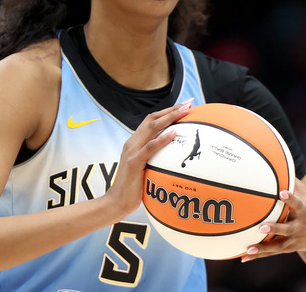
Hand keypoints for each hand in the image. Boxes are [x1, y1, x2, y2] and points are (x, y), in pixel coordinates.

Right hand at [103, 98, 193, 219]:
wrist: (117, 201)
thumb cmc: (133, 188)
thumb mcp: (145, 169)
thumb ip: (154, 159)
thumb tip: (173, 158)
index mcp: (135, 143)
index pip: (151, 121)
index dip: (167, 111)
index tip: (184, 106)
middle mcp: (132, 143)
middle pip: (153, 119)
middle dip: (172, 109)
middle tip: (189, 103)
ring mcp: (132, 151)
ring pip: (151, 127)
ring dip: (170, 117)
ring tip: (185, 111)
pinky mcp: (134, 162)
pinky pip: (150, 147)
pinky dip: (163, 138)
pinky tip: (174, 133)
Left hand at [241, 178, 305, 262]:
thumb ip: (293, 182)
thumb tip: (277, 161)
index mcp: (305, 211)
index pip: (298, 203)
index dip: (291, 198)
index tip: (282, 193)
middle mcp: (299, 227)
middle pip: (287, 229)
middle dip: (275, 229)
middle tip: (261, 227)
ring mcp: (294, 239)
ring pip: (278, 245)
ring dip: (263, 247)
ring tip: (249, 248)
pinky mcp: (289, 248)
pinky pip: (272, 252)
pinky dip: (259, 254)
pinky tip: (244, 257)